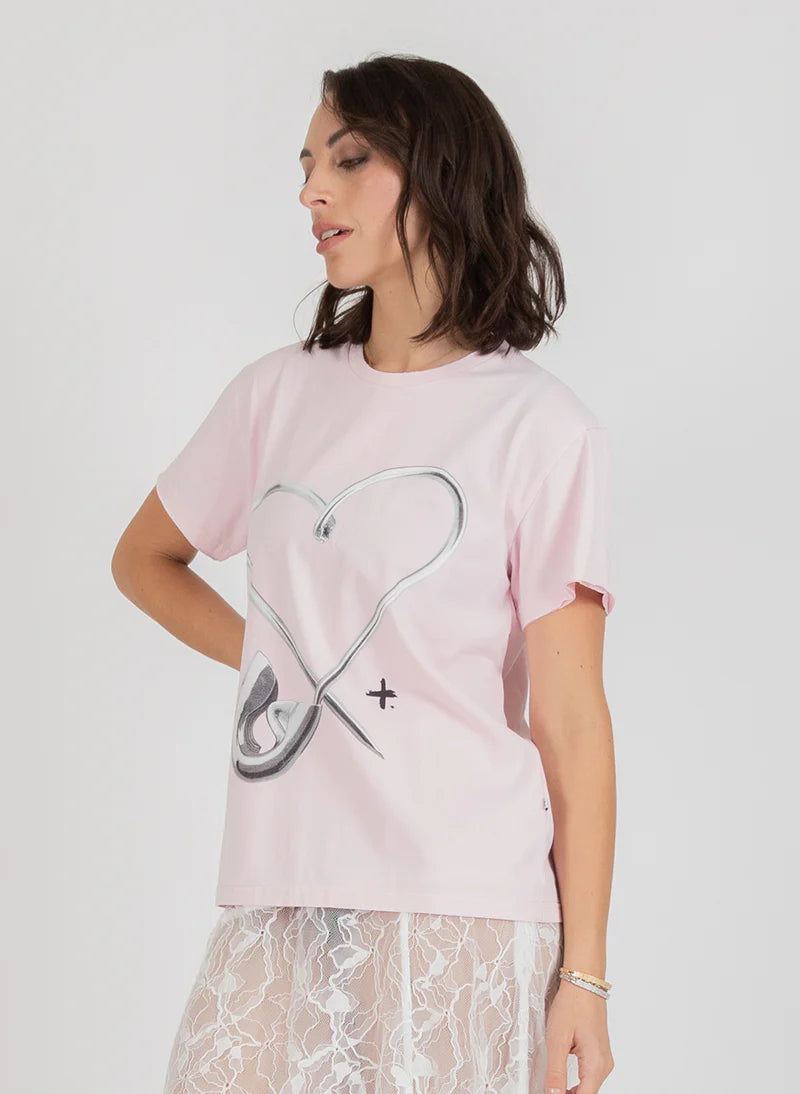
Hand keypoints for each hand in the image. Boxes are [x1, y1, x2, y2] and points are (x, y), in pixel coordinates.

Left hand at [543, 977, 614, 1093]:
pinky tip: (562, 1081)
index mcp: (596, 1064)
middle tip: (547, 1091)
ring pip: (588, 1087)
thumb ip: (556, 1071)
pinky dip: (576, 1083)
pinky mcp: (599, 1054)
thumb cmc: (572, 1005)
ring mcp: (604, 1059)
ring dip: (571, 1091)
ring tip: (552, 1088)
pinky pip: (589, 1077)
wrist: (584, 983)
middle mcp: (604, 1065)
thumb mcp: (557, 1039)